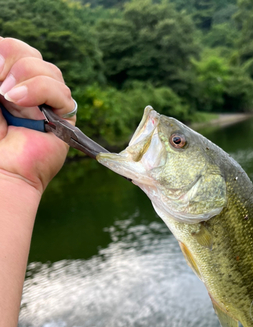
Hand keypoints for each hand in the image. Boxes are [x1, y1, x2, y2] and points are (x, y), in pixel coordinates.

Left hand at [0, 37, 75, 193]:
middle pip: (30, 53)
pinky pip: (60, 90)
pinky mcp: (65, 118)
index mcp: (10, 81)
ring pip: (47, 68)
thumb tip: (1, 49)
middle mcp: (30, 90)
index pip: (13, 49)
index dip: (4, 52)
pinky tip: (18, 102)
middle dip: (12, 63)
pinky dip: (38, 91)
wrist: (1, 170)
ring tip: (6, 99)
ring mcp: (48, 103)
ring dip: (23, 77)